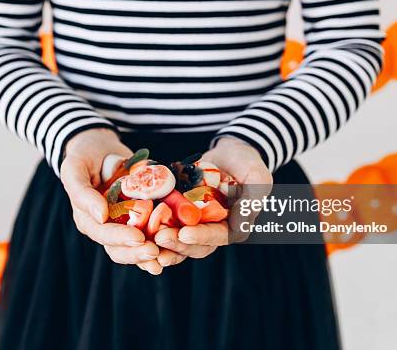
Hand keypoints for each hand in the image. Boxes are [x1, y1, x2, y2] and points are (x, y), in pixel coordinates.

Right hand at [60, 128, 162, 274]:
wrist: (100, 148)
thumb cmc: (84, 156)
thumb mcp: (75, 168)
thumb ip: (82, 192)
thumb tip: (100, 217)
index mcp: (87, 218)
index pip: (103, 234)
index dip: (120, 237)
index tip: (138, 237)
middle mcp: (105, 226)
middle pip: (119, 249)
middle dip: (137, 253)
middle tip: (155, 251)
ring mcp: (123, 223)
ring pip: (135, 248)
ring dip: (149, 255)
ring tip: (165, 257)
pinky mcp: (140, 217)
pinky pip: (150, 235)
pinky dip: (161, 244)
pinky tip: (173, 249)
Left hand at [155, 137, 272, 266]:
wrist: (231, 151)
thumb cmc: (248, 163)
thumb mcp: (257, 178)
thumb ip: (252, 200)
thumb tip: (242, 224)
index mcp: (235, 227)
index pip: (217, 237)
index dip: (201, 237)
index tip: (184, 234)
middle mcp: (215, 230)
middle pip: (195, 245)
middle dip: (177, 244)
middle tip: (159, 238)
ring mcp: (197, 225)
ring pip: (179, 240)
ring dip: (164, 242)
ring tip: (147, 239)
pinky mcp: (182, 216)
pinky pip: (168, 225)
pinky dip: (154, 227)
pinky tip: (139, 226)